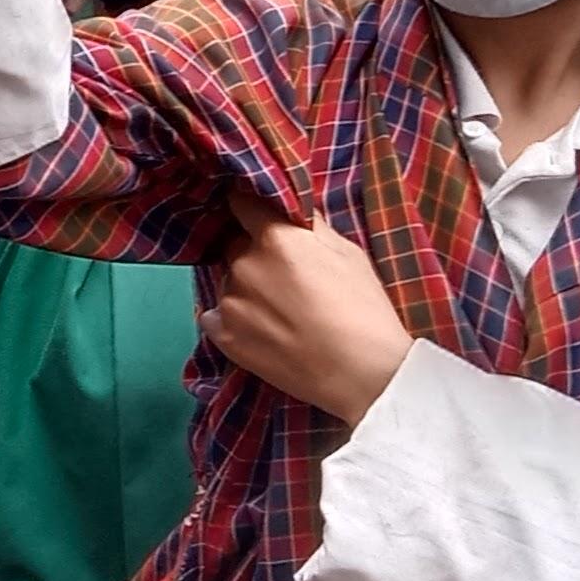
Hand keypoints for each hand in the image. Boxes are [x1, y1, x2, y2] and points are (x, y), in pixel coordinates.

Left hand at [199, 194, 410, 424]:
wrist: (362, 376)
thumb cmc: (364, 312)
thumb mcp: (349, 255)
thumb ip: (312, 227)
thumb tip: (291, 210)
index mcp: (275, 238)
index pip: (241, 204)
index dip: (250, 210)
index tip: (255, 218)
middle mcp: (243, 263)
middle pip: (235, 247)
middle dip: (253, 255)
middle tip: (284, 281)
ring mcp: (229, 300)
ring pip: (228, 282)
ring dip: (245, 290)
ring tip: (280, 314)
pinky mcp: (222, 334)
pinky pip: (215, 315)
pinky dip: (231, 320)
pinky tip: (261, 332)